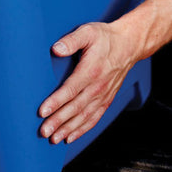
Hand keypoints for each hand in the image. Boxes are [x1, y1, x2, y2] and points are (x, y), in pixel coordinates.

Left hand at [38, 21, 139, 143]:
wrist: (129, 45)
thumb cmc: (106, 38)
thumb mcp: (88, 32)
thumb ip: (71, 41)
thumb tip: (56, 49)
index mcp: (91, 71)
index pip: (70, 90)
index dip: (55, 102)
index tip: (42, 112)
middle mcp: (98, 87)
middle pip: (75, 108)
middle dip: (58, 121)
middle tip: (43, 131)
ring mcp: (103, 95)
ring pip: (84, 117)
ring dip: (68, 129)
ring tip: (54, 138)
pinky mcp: (106, 100)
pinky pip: (94, 118)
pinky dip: (82, 129)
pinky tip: (70, 137)